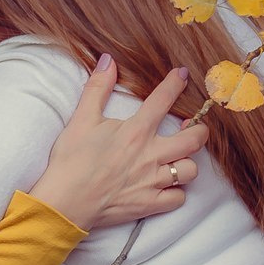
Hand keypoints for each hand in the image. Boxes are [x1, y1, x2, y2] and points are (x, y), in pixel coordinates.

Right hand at [27, 57, 210, 230]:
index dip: (176, 84)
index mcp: (136, 131)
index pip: (163, 100)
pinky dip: (176, 192)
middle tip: (191, 128)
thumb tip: (108, 60)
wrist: (64, 201)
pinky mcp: (149, 204)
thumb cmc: (71, 160)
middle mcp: (150, 155)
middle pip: (194, 140)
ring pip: (190, 170)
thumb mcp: (81, 119)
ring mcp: (152, 182)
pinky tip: (166, 186)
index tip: (182, 76)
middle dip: (199, 130)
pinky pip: (178, 198)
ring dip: (186, 163)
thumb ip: (98, 88)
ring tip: (177, 159)